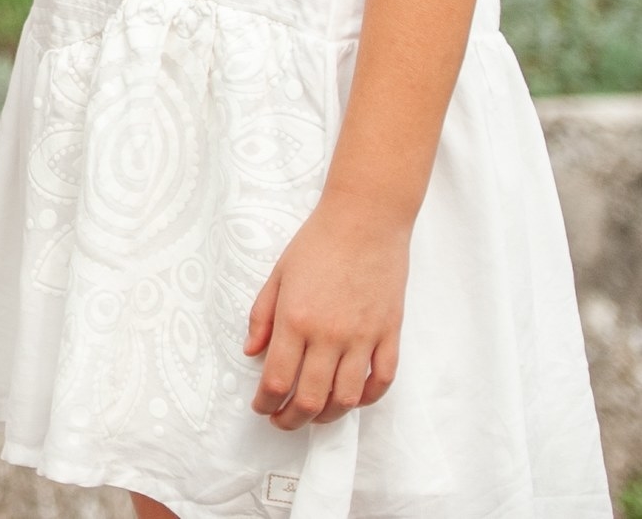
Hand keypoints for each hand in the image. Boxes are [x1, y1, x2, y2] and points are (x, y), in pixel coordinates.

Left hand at [245, 194, 408, 429]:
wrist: (365, 220)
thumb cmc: (317, 243)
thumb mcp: (277, 275)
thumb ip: (262, 316)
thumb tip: (251, 352)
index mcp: (296, 319)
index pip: (276, 379)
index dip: (265, 402)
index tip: (260, 406)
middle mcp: (330, 335)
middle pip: (309, 398)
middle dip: (291, 419)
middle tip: (282, 420)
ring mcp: (364, 337)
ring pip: (347, 398)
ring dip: (327, 415)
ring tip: (314, 414)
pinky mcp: (390, 334)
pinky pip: (382, 381)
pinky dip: (367, 398)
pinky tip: (352, 398)